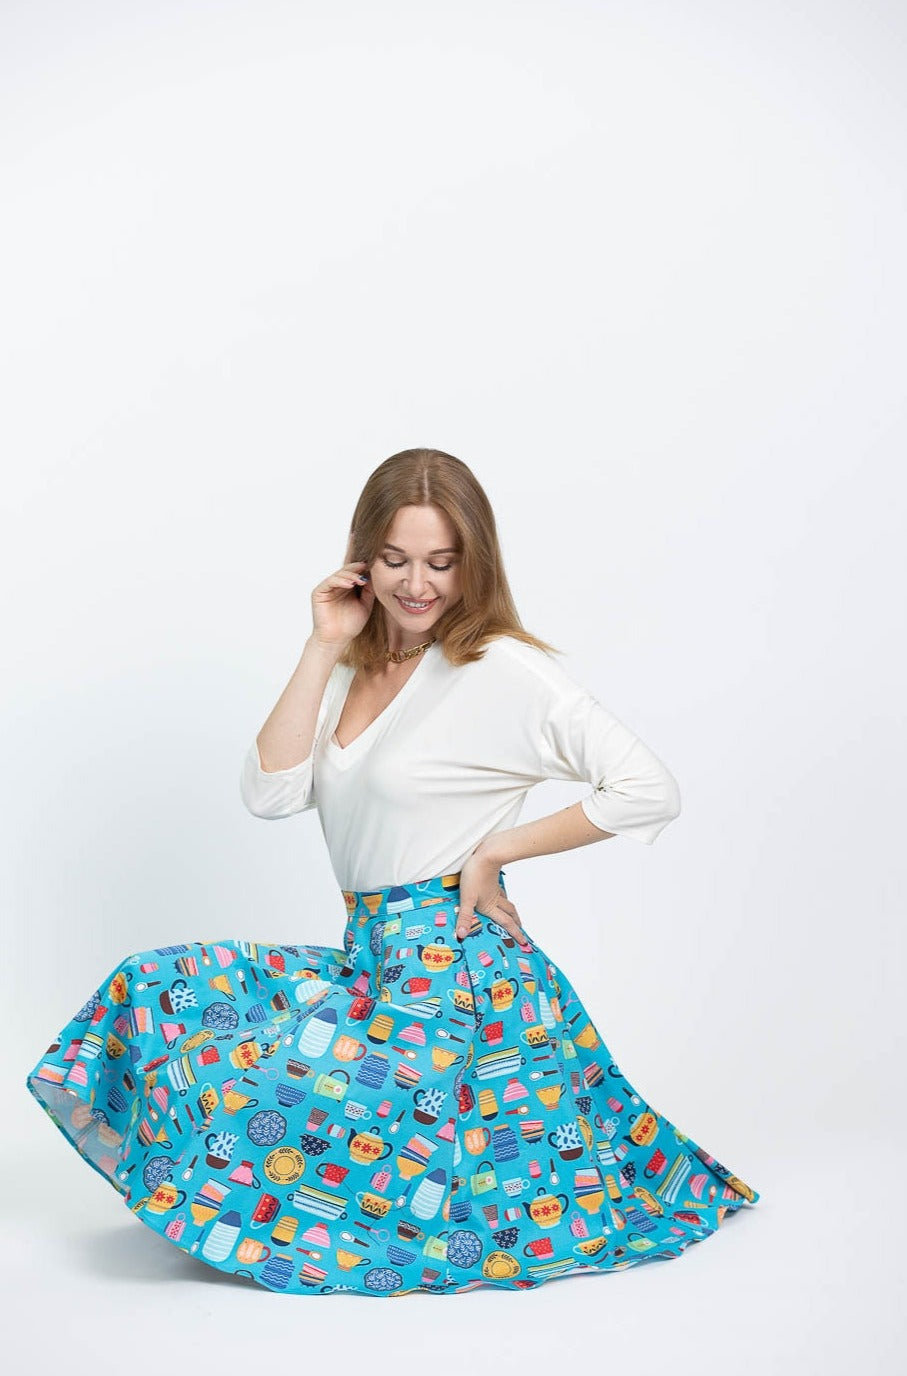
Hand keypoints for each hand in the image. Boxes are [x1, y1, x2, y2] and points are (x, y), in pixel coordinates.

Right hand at [310, 531, 374, 648]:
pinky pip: (330, 582)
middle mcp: (338, 584)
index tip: (372, 549)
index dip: (362, 560)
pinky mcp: (319, 591)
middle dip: (358, 565)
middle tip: (368, 563)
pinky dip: (340, 581)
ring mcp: (328, 587)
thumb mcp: (365, 605)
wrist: (337, 640)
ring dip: (351, 574)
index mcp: (348, 586)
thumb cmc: (350, 625)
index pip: (355, 570)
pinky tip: (350, 584)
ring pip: (340, 574)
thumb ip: (369, 589)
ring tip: (360, 579)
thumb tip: (375, 573)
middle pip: (348, 568)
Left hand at [454, 850, 525, 943]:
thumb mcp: (467, 898)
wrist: (486, 855)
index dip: (515, 933)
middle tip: (521, 930)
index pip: (505, 923)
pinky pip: (500, 892)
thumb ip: (464, 916)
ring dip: (511, 911)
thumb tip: (462, 935)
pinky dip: (502, 897)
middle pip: (509, 913)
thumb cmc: (476, 876)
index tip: (524, 942)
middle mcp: (495, 899)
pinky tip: (498, 894)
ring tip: (512, 915)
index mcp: (490, 906)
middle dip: (516, 923)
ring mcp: (494, 889)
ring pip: (506, 902)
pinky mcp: (492, 879)